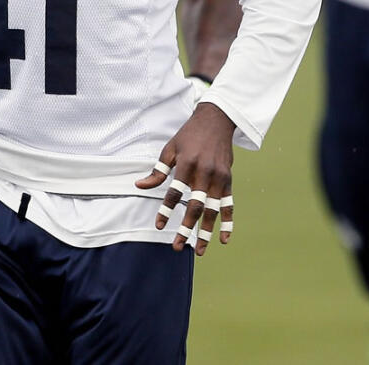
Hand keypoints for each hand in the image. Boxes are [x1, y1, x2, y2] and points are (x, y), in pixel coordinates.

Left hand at [135, 102, 236, 255]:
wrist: (217, 119)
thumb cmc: (189, 135)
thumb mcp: (170, 148)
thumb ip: (158, 170)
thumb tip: (140, 185)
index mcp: (187, 163)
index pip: (174, 192)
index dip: (166, 210)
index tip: (159, 226)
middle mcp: (205, 172)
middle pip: (196, 205)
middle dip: (186, 227)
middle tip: (177, 246)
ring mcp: (219, 177)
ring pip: (213, 209)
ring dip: (206, 231)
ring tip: (199, 249)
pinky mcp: (228, 179)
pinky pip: (228, 204)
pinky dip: (228, 222)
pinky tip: (224, 239)